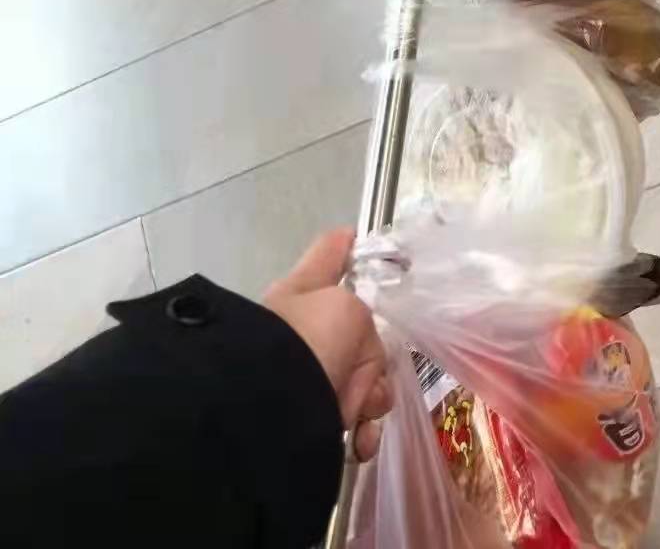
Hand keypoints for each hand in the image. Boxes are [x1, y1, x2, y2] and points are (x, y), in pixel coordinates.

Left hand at [264, 229, 389, 460]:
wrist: (265, 415)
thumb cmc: (304, 345)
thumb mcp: (348, 313)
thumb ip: (364, 324)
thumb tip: (351, 365)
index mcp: (302, 291)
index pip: (329, 252)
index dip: (346, 244)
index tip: (355, 237)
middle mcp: (301, 327)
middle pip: (358, 332)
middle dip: (373, 362)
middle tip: (370, 384)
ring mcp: (302, 371)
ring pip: (358, 378)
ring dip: (368, 401)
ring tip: (360, 422)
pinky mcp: (304, 414)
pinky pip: (346, 417)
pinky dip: (358, 433)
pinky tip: (359, 444)